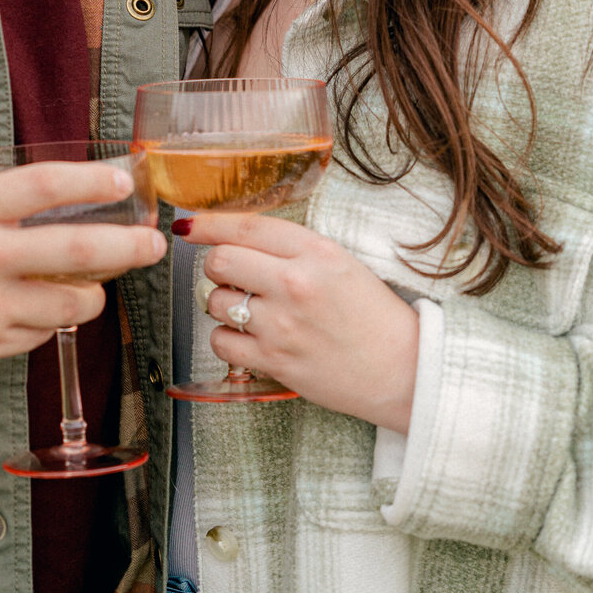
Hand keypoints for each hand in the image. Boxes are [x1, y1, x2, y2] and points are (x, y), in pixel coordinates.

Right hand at [0, 163, 166, 388]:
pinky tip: (42, 313)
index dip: (91, 180)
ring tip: (97, 286)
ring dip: (94, 295)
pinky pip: (38, 334)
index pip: (43, 187)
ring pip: (69, 303)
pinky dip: (49, 323)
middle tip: (153, 242)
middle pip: (76, 247)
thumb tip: (14, 182)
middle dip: (126, 245)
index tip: (124, 179)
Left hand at [180, 212, 419, 432]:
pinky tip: (249, 336)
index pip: (245, 226)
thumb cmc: (373, 314)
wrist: (402, 368)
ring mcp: (283, 325)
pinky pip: (221, 342)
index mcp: (315, 252)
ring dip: (223, 303)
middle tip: (233, 275)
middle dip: (217, 265)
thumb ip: (291, 248)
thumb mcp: (340, 262)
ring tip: (250, 309)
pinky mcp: (275, 362)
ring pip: (216, 301)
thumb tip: (236, 238)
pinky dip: (227, 338)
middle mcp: (296, 284)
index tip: (189, 225)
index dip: (208, 224)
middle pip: (220, 261)